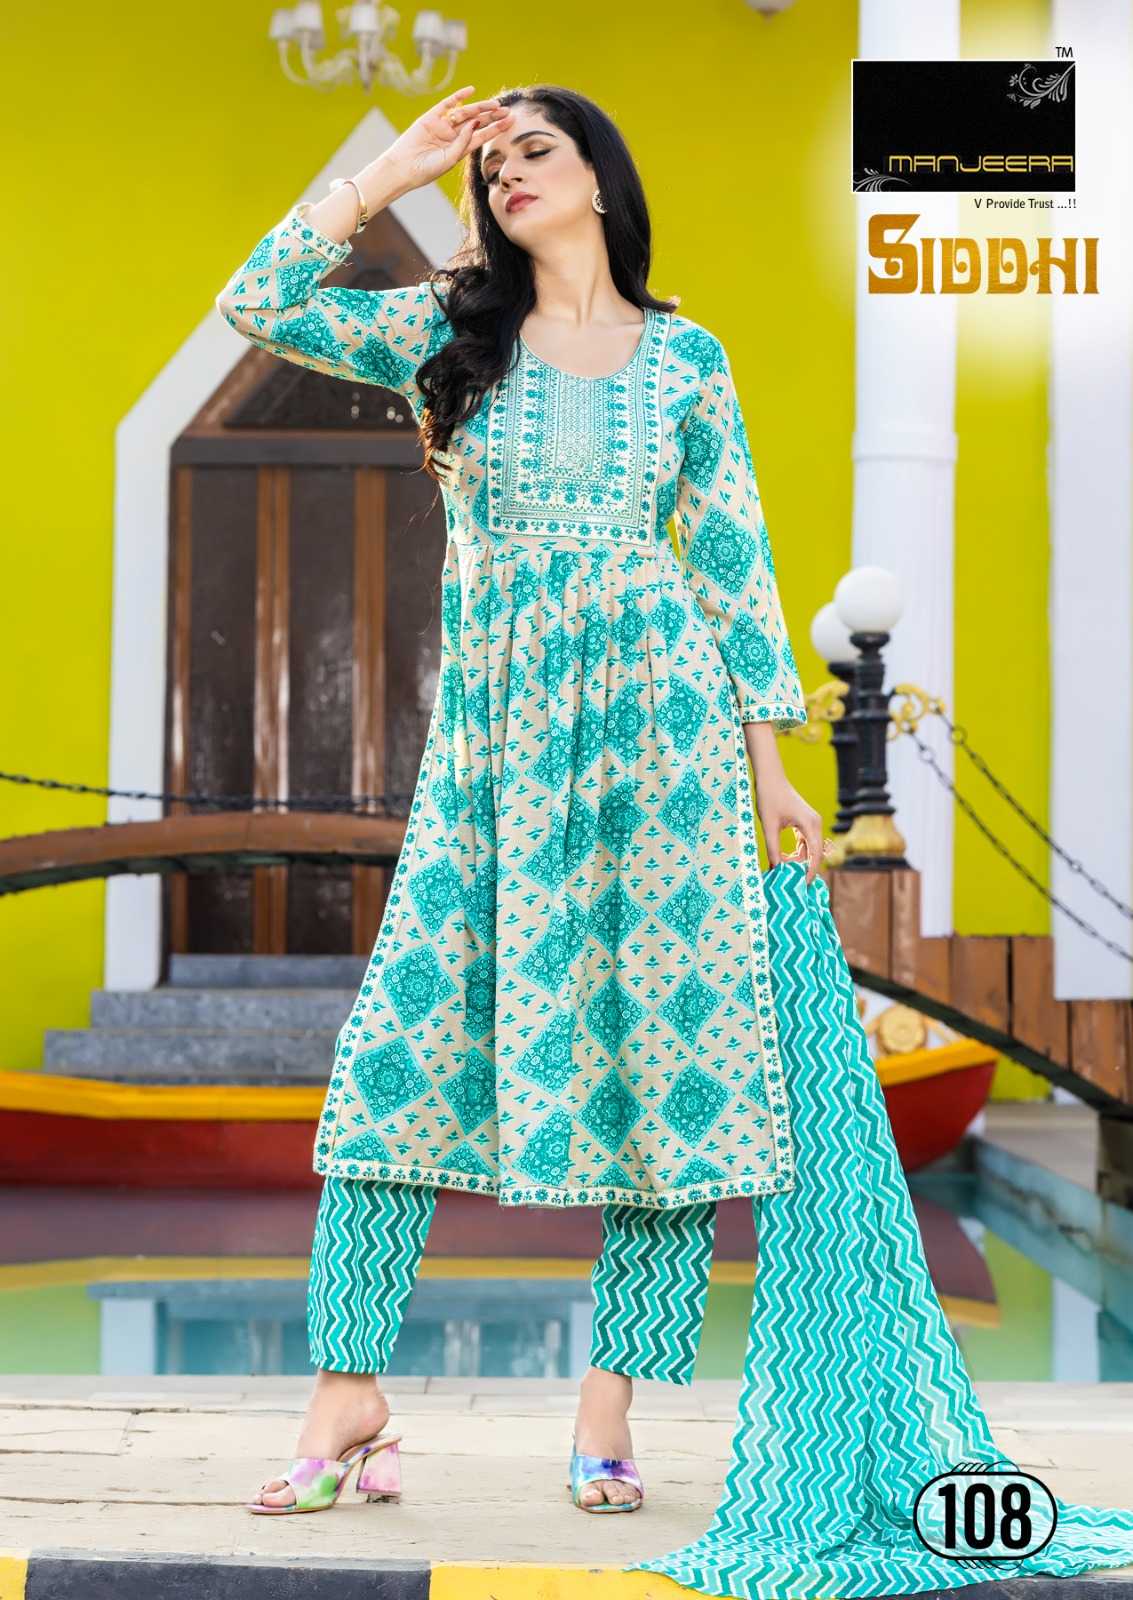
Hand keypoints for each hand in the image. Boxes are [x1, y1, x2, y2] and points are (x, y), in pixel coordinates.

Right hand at [382, 85, 513, 191]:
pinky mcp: (431, 117)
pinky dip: (458, 97)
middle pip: (477, 122)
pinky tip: (471, 91)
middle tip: (507, 111)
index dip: (497, 128)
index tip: (511, 121)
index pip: (482, 136)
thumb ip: (464, 142)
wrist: (403, 168)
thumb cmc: (426, 170)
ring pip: (465, 113)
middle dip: (492, 116)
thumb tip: (475, 122)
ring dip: (480, 108)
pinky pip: (447, 104)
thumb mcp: (450, 159)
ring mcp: (442, 125)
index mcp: (460, 149)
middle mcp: (453, 136)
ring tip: (495, 105)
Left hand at [754, 769, 823, 884]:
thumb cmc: (769, 798)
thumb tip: (776, 869)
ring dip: (800, 862)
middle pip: (815, 853)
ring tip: (789, 877)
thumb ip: (773, 848)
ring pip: (810, 849)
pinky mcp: (806, 822)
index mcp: (810, 824)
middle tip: (794, 886)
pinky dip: (798, 854)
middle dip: (805, 870)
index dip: (810, 872)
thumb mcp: (769, 826)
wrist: (770, 777)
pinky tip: (787, 863)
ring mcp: (812, 823)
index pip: (815, 854)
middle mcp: (815, 824)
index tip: (803, 886)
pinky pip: (805, 843)